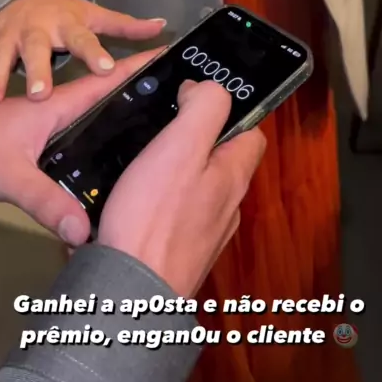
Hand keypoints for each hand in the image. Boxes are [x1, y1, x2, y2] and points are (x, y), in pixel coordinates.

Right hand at [0, 0, 165, 104]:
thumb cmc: (64, 15)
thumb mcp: (93, 17)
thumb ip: (126, 26)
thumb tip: (162, 27)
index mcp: (67, 26)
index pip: (84, 40)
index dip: (95, 53)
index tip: (106, 67)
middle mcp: (36, 31)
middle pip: (38, 51)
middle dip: (37, 70)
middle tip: (39, 93)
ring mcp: (7, 37)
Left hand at [0, 50, 157, 245]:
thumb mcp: (10, 176)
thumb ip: (46, 201)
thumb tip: (85, 230)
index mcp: (57, 106)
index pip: (106, 80)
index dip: (138, 66)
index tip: (170, 56)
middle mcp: (55, 111)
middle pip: (106, 97)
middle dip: (140, 91)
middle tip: (177, 99)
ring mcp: (44, 126)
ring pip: (91, 118)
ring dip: (119, 116)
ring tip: (155, 128)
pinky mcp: (33, 143)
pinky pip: (75, 137)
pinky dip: (95, 141)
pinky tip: (107, 162)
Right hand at [98, 80, 265, 296]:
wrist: (130, 292)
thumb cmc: (154, 219)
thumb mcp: (181, 146)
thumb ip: (203, 109)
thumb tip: (206, 89)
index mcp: (233, 176)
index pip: (251, 132)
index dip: (230, 112)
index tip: (197, 101)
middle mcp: (225, 207)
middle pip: (221, 160)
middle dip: (196, 142)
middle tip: (161, 127)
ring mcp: (202, 233)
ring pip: (196, 189)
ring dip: (174, 173)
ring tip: (142, 160)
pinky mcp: (176, 251)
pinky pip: (173, 215)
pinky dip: (157, 202)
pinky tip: (132, 199)